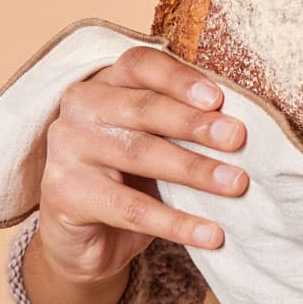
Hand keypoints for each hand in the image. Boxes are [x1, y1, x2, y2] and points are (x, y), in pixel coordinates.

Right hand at [32, 44, 251, 286]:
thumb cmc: (129, 176)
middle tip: (237, 138)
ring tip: (236, 184)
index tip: (219, 99)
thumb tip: (238, 126)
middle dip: (194, 124)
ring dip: (194, 169)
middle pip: (142, 108)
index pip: (140, 66)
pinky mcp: (65, 194)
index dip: (179, 79)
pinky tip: (210, 234)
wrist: (84, 237)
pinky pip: (130, 210)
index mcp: (104, 82)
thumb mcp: (153, 141)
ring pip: (139, 155)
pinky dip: (176, 222)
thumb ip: (180, 124)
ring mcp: (66, 149)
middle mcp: (80, 107)